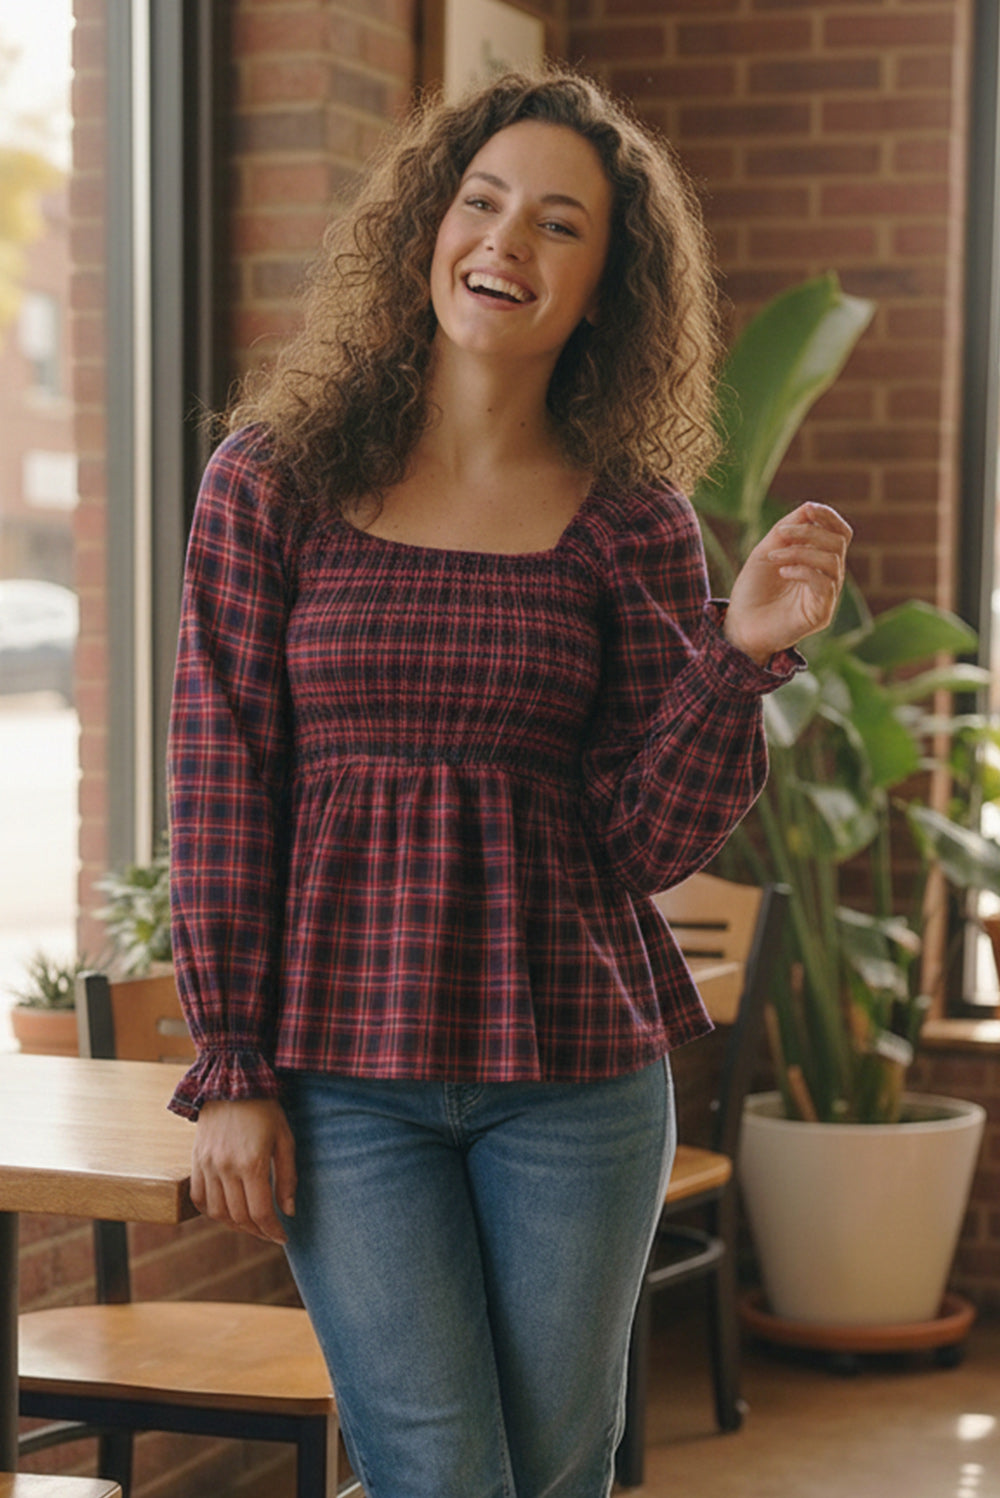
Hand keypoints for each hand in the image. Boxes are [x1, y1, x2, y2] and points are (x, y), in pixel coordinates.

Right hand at [191, 1097, 296, 1243]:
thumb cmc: (265, 1109)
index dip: (273, 1230)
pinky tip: (227, 1212)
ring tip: (251, 1225)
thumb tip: (289, 1211)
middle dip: (258, 1231)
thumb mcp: (285, 1139)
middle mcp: (226, 1168)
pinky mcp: (196, 1160)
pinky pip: (199, 1198)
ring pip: (217, 1212)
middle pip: (239, 1217)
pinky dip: (212, 1212)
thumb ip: (287, 1177)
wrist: (232, 1082)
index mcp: (252, 1163)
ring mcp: (207, 1165)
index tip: (283, 1236)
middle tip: (271, 1233)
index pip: (261, 1212)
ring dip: (235, 1226)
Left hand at [724, 502, 851, 664]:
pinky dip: (803, 570)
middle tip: (781, 534)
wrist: (739, 627)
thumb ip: (786, 531)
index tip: (808, 508)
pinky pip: (824, 584)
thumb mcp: (766, 553)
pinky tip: (782, 572)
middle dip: (810, 532)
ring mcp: (827, 597)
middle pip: (838, 543)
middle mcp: (828, 577)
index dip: (829, 517)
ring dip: (800, 551)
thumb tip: (809, 507)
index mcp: (818, 561)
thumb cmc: (752, 592)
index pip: (839, 534)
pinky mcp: (821, 615)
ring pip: (832, 561)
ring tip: (773, 556)